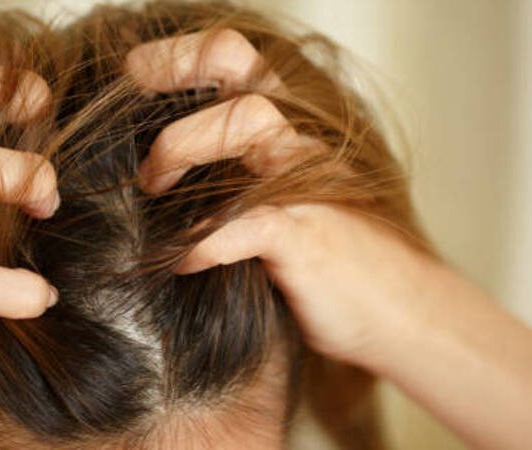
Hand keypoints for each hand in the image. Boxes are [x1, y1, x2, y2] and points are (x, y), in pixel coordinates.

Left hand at [129, 29, 531, 449]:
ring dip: (183, 145)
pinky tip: (183, 261)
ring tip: (153, 185)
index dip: (181, 54)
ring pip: (247, 120)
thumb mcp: (279, 206)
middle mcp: (298, 142)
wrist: (400, 314)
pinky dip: (205, 241)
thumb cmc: (330, 263)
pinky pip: (250, 223)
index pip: (234, 61)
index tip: (137, 73)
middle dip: (176, 62)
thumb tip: (165, 181)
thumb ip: (236, 180)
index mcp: (285, 132)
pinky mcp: (309, 237)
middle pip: (237, 61)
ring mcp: (308, 184)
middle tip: (130, 84)